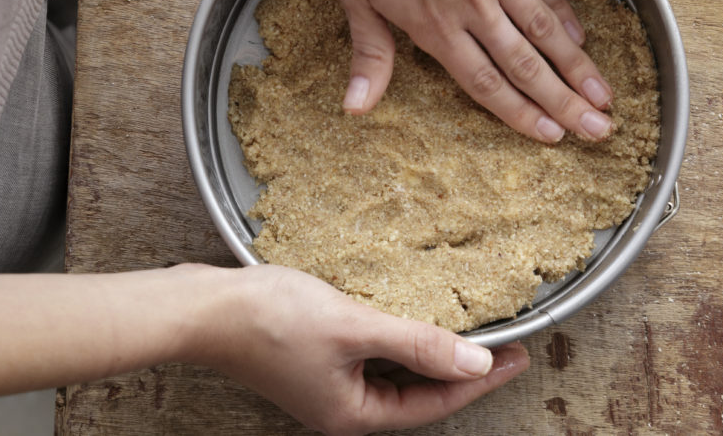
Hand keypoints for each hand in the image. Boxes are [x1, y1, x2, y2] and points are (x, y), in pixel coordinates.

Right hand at [194, 264, 529, 435]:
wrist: (203, 307)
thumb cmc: (269, 319)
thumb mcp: (354, 327)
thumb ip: (417, 344)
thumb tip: (476, 362)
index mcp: (353, 414)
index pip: (435, 403)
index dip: (481, 380)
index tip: (520, 356)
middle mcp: (343, 408)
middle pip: (419, 394)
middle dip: (463, 369)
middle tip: (506, 344)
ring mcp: (328, 385)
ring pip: (397, 375)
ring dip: (433, 354)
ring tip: (472, 332)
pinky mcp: (316, 360)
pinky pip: (374, 357)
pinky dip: (401, 341)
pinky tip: (414, 319)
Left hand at [322, 0, 614, 141]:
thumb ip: (369, 53)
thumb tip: (357, 108)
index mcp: (433, 25)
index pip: (484, 83)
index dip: (519, 114)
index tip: (550, 136)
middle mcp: (473, 6)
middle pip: (525, 65)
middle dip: (564, 103)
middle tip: (598, 131)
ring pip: (544, 30)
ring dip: (576, 66)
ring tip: (605, 96)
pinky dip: (564, 13)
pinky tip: (581, 36)